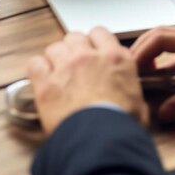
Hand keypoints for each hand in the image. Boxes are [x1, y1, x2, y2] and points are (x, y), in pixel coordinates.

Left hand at [27, 27, 148, 134]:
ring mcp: (66, 67)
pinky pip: (35, 64)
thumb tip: (133, 101)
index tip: (94, 51)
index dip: (95, 42)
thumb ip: (131, 92)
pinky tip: (41, 79)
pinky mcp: (46, 83)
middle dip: (74, 47)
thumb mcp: (138, 105)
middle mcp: (90, 56)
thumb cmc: (120, 127)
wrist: (100, 141)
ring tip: (58, 72)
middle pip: (76, 36)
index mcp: (115, 58)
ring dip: (56, 57)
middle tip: (75, 63)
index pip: (101, 33)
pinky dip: (37, 69)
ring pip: (55, 47)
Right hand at [130, 26, 174, 122]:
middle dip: (142, 47)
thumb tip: (163, 113)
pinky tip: (160, 76)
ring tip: (140, 70)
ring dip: (153, 52)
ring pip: (169, 39)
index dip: (142, 50)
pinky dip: (165, 60)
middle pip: (161, 33)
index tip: (131, 65)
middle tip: (129, 65)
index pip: (161, 37)